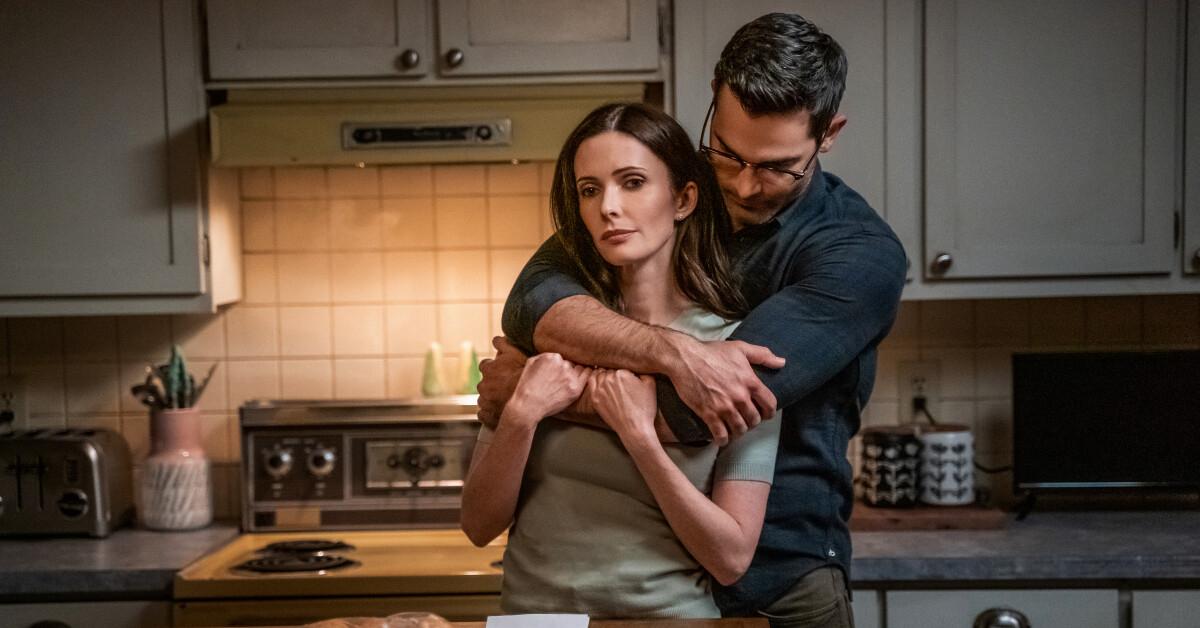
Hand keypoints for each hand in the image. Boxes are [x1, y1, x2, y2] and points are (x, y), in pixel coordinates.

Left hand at [477, 337, 527, 427]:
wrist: (533, 400)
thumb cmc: (526, 375)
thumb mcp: (517, 352)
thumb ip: (504, 343)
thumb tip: (496, 340)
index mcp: (488, 369)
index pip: (485, 366)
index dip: (495, 368)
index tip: (503, 371)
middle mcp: (483, 386)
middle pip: (485, 384)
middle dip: (493, 385)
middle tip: (507, 387)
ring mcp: (485, 403)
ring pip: (485, 400)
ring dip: (492, 399)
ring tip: (507, 401)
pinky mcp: (489, 418)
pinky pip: (485, 416)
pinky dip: (491, 414)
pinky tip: (502, 412)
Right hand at [506, 353, 588, 425]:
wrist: (528, 405)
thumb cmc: (527, 386)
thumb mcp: (530, 363)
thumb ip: (543, 356)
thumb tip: (553, 356)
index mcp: (553, 357)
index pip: (562, 358)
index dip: (559, 367)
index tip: (557, 374)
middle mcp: (563, 364)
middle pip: (571, 364)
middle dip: (567, 370)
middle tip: (561, 380)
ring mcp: (570, 377)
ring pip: (579, 370)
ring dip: (576, 374)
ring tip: (569, 382)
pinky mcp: (575, 389)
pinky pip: (586, 377)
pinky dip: (586, 376)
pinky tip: (585, 379)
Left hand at [590, 369, 657, 444]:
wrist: (634, 428)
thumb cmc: (644, 408)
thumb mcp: (651, 385)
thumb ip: (643, 371)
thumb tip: (638, 365)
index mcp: (622, 373)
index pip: (621, 365)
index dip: (625, 370)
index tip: (628, 376)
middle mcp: (609, 379)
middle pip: (610, 369)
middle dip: (615, 372)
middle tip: (620, 380)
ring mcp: (600, 389)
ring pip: (599, 374)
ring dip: (604, 374)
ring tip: (610, 380)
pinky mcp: (595, 399)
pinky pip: (591, 382)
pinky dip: (594, 379)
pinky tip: (599, 380)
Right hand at [669, 338, 784, 444]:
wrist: (685, 358)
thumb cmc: (711, 352)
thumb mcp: (740, 348)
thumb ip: (762, 355)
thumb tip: (781, 362)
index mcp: (750, 382)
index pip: (769, 405)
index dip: (769, 412)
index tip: (764, 414)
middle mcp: (740, 397)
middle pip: (754, 420)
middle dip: (752, 422)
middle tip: (746, 420)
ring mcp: (724, 407)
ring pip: (740, 429)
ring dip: (739, 431)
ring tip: (735, 428)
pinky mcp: (709, 414)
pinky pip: (721, 434)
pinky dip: (723, 439)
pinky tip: (721, 438)